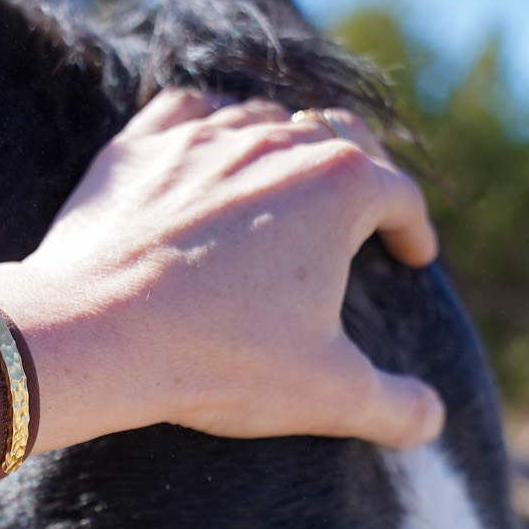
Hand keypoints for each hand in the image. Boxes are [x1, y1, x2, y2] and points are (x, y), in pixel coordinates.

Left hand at [0, 89, 443, 455]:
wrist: (96, 334)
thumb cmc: (217, 360)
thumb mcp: (325, 395)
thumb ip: (392, 406)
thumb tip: (432, 419)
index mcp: (340, 189)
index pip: (400, 195)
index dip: (416, 229)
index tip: (413, 257)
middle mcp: (277, 144)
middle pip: (340, 137)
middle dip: (364, 170)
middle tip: (365, 206)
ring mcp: (206, 137)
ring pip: (266, 120)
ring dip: (287, 146)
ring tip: (289, 183)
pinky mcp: (142, 146)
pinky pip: (188, 110)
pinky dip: (210, 123)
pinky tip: (209, 146)